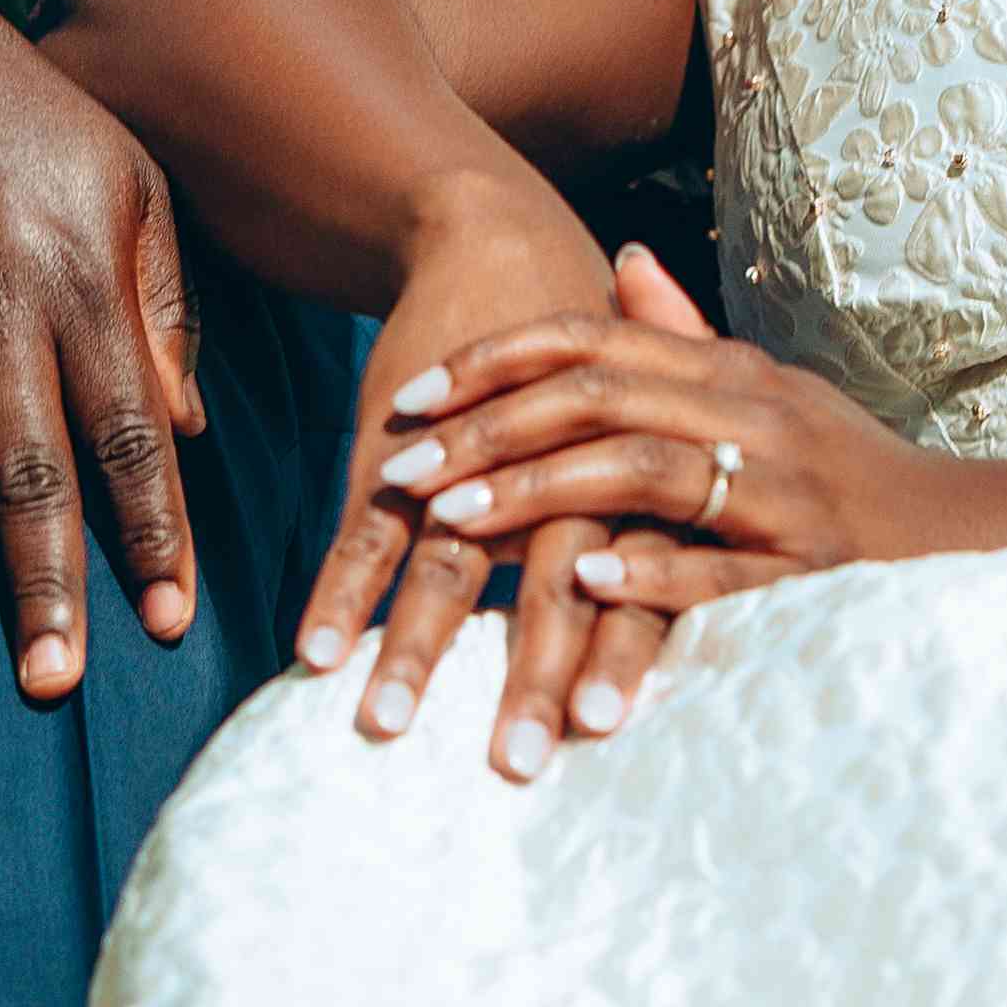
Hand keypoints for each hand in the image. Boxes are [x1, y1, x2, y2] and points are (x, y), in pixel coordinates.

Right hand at [0, 0, 203, 699]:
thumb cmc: (22, 118)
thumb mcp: (126, 178)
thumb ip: (163, 304)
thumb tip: (191, 429)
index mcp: (81, 286)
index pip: (130, 432)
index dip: (153, 530)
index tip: (172, 622)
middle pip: (21, 476)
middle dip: (36, 588)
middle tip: (49, 685)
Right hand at [289, 174, 643, 760]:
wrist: (498, 240)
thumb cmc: (597, 375)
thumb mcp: (657, 454)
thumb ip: (677, 538)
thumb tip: (689, 645)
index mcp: (633, 474)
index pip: (639, 578)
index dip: (623, 652)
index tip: (606, 734)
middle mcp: (554, 468)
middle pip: (549, 580)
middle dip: (530, 673)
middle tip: (515, 765)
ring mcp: (469, 456)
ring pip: (449, 556)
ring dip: (418, 645)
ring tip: (387, 726)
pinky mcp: (401, 445)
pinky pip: (368, 523)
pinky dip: (344, 586)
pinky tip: (317, 650)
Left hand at [371, 259, 967, 774]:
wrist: (972, 537)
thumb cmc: (852, 466)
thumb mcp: (767, 386)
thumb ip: (684, 333)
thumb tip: (619, 259)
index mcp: (730, 372)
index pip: (595, 339)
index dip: (498, 359)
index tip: (416, 394)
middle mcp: (753, 414)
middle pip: (601, 396)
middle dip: (491, 429)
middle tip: (403, 467)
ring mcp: (783, 490)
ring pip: (645, 470)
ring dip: (541, 494)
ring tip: (455, 522)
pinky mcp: (812, 569)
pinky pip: (724, 566)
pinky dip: (656, 572)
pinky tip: (589, 583)